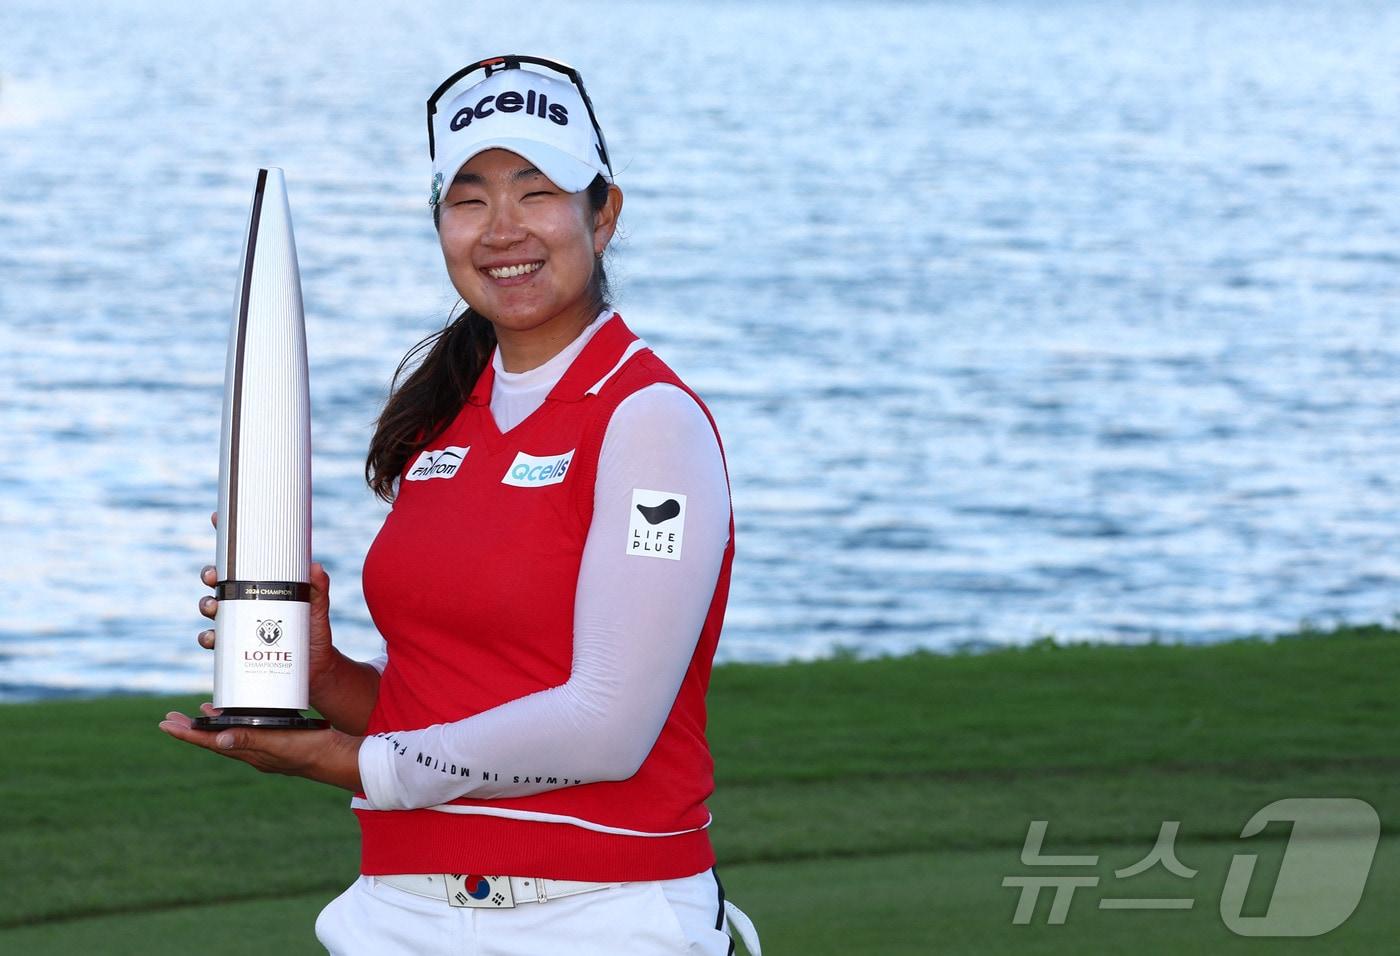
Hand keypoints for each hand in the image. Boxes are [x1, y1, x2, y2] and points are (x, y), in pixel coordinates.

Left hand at [159, 702, 362, 790]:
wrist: (338, 759)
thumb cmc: (310, 750)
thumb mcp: (278, 743)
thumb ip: (250, 739)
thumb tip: (217, 739)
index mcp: (249, 751)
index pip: (211, 742)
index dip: (187, 734)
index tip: (165, 724)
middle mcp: (253, 751)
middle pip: (216, 739)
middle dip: (193, 729)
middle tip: (170, 718)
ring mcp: (265, 748)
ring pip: (231, 735)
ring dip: (213, 725)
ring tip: (199, 714)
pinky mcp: (278, 741)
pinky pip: (249, 731)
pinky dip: (237, 722)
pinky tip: (242, 715)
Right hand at [197, 511, 337, 687]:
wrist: (315, 669)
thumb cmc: (312, 632)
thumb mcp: (317, 607)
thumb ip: (318, 588)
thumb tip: (316, 567)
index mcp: (261, 585)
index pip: (241, 560)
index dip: (227, 539)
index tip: (217, 519)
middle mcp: (245, 602)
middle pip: (218, 581)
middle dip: (209, 574)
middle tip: (213, 575)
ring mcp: (238, 624)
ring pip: (212, 608)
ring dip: (207, 604)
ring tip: (214, 606)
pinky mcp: (235, 648)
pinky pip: (213, 641)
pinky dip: (208, 637)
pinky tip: (212, 637)